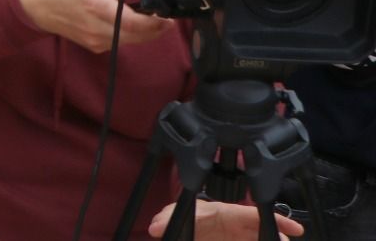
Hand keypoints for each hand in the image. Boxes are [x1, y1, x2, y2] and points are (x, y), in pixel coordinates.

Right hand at [17, 0, 172, 52]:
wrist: (41, 7)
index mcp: (95, 5)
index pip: (131, 21)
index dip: (154, 23)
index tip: (168, 17)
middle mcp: (96, 27)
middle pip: (136, 36)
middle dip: (156, 30)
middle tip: (169, 21)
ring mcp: (95, 40)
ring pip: (130, 42)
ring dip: (147, 35)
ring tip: (157, 23)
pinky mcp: (95, 47)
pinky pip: (120, 44)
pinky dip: (132, 37)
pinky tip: (136, 27)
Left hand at [148, 200, 301, 239]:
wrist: (182, 232)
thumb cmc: (184, 218)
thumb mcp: (173, 215)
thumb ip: (167, 219)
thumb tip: (155, 228)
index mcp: (227, 214)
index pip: (254, 215)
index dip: (277, 220)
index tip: (296, 229)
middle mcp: (238, 228)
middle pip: (263, 232)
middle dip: (277, 238)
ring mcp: (239, 240)